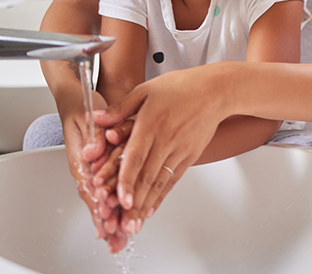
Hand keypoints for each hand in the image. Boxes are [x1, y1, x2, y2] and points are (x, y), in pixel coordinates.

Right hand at [60, 91, 129, 251]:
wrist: (78, 98)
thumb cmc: (82, 105)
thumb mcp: (87, 116)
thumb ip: (93, 136)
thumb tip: (92, 153)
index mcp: (79, 156)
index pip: (88, 185)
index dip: (97, 202)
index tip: (107, 216)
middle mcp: (84, 165)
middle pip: (93, 197)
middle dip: (104, 218)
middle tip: (115, 236)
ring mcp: (92, 166)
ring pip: (100, 196)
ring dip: (109, 216)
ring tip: (119, 236)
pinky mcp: (100, 164)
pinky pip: (106, 188)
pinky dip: (113, 204)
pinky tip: (119, 218)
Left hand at [93, 64, 226, 230]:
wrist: (214, 91)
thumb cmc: (180, 87)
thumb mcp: (146, 90)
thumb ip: (121, 108)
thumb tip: (97, 118)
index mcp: (151, 123)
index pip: (136, 156)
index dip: (126, 179)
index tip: (119, 198)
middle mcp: (165, 139)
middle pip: (147, 175)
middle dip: (134, 201)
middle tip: (122, 222)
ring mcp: (179, 150)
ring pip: (159, 182)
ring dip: (146, 204)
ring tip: (134, 224)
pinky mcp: (189, 156)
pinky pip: (173, 180)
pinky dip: (161, 196)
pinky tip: (151, 209)